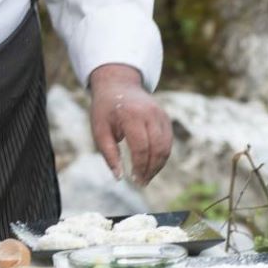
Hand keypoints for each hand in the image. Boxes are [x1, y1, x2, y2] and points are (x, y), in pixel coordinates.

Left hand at [88, 64, 172, 184]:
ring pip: (166, 147)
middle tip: (142, 183)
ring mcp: (160, 115)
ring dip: (158, 165)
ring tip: (146, 177)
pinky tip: (151, 165)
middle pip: (158, 148)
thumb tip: (119, 177)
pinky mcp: (165, 118)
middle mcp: (150, 114)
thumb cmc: (105, 110)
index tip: (134, 180)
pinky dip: (162, 156)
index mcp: (131, 115)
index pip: (141, 147)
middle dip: (151, 169)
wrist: (118, 85)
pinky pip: (168, 142)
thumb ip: (109, 153)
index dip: (140, 166)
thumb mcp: (99, 129)